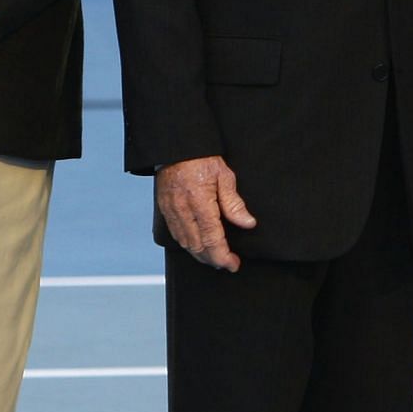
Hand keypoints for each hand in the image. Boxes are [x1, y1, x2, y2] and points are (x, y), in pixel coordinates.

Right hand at [156, 155, 255, 271]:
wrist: (176, 147)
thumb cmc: (201, 158)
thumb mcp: (224, 176)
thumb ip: (234, 203)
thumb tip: (248, 223)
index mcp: (200, 204)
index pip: (212, 240)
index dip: (223, 256)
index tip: (233, 264)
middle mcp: (183, 211)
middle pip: (198, 247)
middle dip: (213, 260)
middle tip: (228, 264)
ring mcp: (172, 212)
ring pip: (186, 244)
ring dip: (201, 255)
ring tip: (215, 259)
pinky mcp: (165, 210)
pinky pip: (176, 235)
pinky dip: (188, 246)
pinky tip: (198, 247)